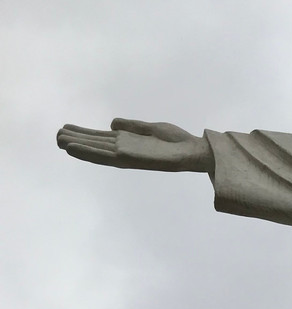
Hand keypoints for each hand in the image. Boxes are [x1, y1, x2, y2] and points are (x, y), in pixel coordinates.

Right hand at [56, 118, 212, 172]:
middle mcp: (125, 150)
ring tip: (60, 142)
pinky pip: (106, 157)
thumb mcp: (150, 128)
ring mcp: (127, 156)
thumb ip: (131, 126)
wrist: (193, 150)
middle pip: (96, 145)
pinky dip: (90, 153)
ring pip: (97, 152)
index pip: (101, 139)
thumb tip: (112, 124)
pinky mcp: (131, 160)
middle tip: (56, 135)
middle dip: (77, 140)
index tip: (67, 129)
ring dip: (79, 147)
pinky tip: (76, 149)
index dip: (85, 135)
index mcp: (129, 142)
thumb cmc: (176, 141)